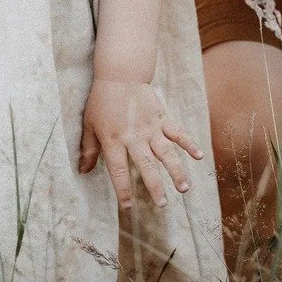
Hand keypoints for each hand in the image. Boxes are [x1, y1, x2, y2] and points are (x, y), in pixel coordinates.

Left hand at [78, 78, 202, 207]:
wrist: (120, 74)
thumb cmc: (101, 101)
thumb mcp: (89, 124)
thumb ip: (88, 150)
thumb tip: (82, 172)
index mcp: (114, 140)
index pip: (119, 171)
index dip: (123, 190)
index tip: (128, 206)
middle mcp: (134, 137)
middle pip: (146, 166)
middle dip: (155, 187)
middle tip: (162, 205)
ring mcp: (150, 128)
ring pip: (166, 153)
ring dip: (176, 171)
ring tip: (184, 188)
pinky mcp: (161, 118)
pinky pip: (177, 132)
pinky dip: (189, 143)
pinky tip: (199, 155)